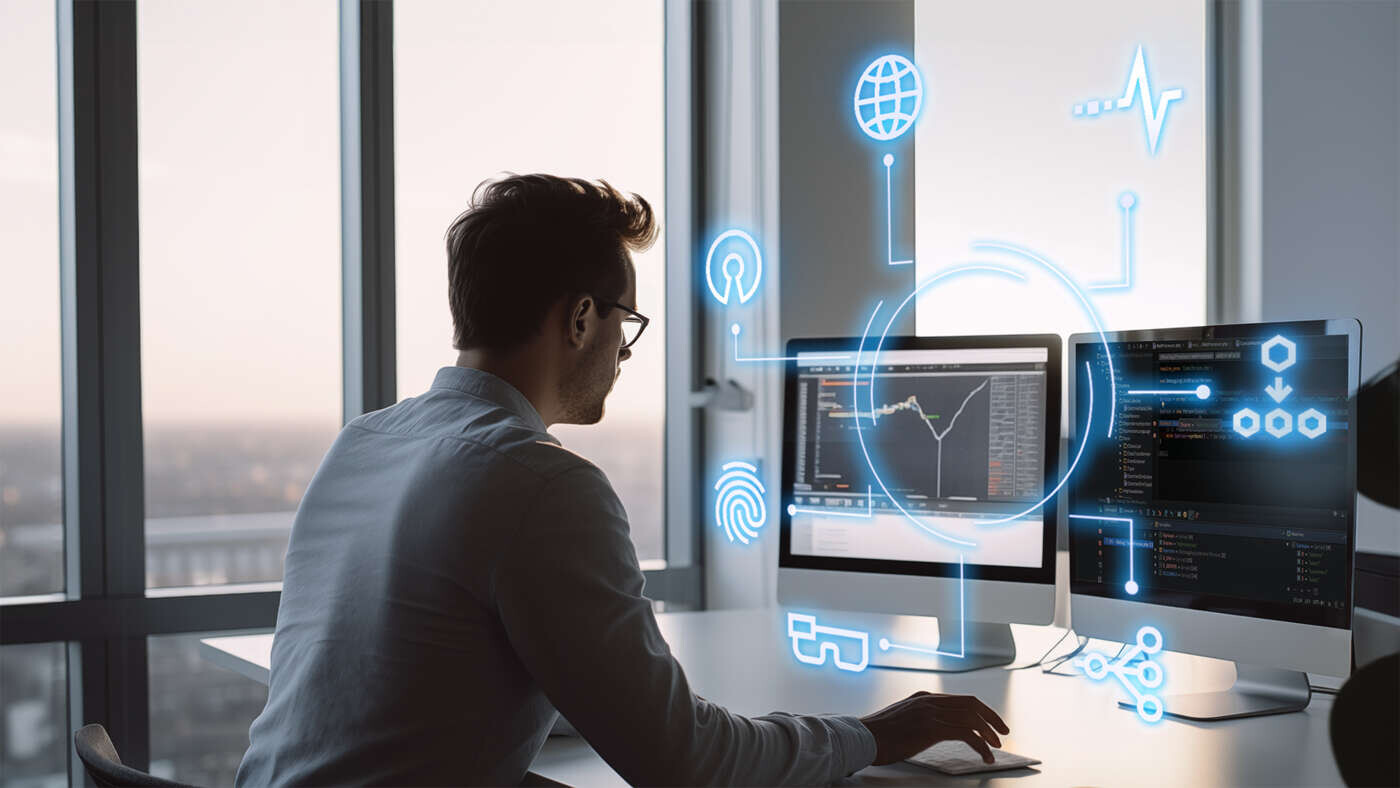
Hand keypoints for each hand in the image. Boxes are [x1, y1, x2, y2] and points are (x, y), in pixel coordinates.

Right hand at [859, 691, 1009, 764]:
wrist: (862, 737)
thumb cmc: (877, 734)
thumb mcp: (901, 720)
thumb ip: (919, 719)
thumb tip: (934, 730)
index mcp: (923, 698)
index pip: (960, 699)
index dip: (980, 710)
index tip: (990, 722)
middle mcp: (929, 701)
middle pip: (971, 703)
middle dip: (991, 717)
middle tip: (1003, 731)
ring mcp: (930, 712)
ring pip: (972, 717)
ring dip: (988, 733)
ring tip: (997, 747)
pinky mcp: (931, 728)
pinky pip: (966, 734)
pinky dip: (981, 745)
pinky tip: (985, 756)